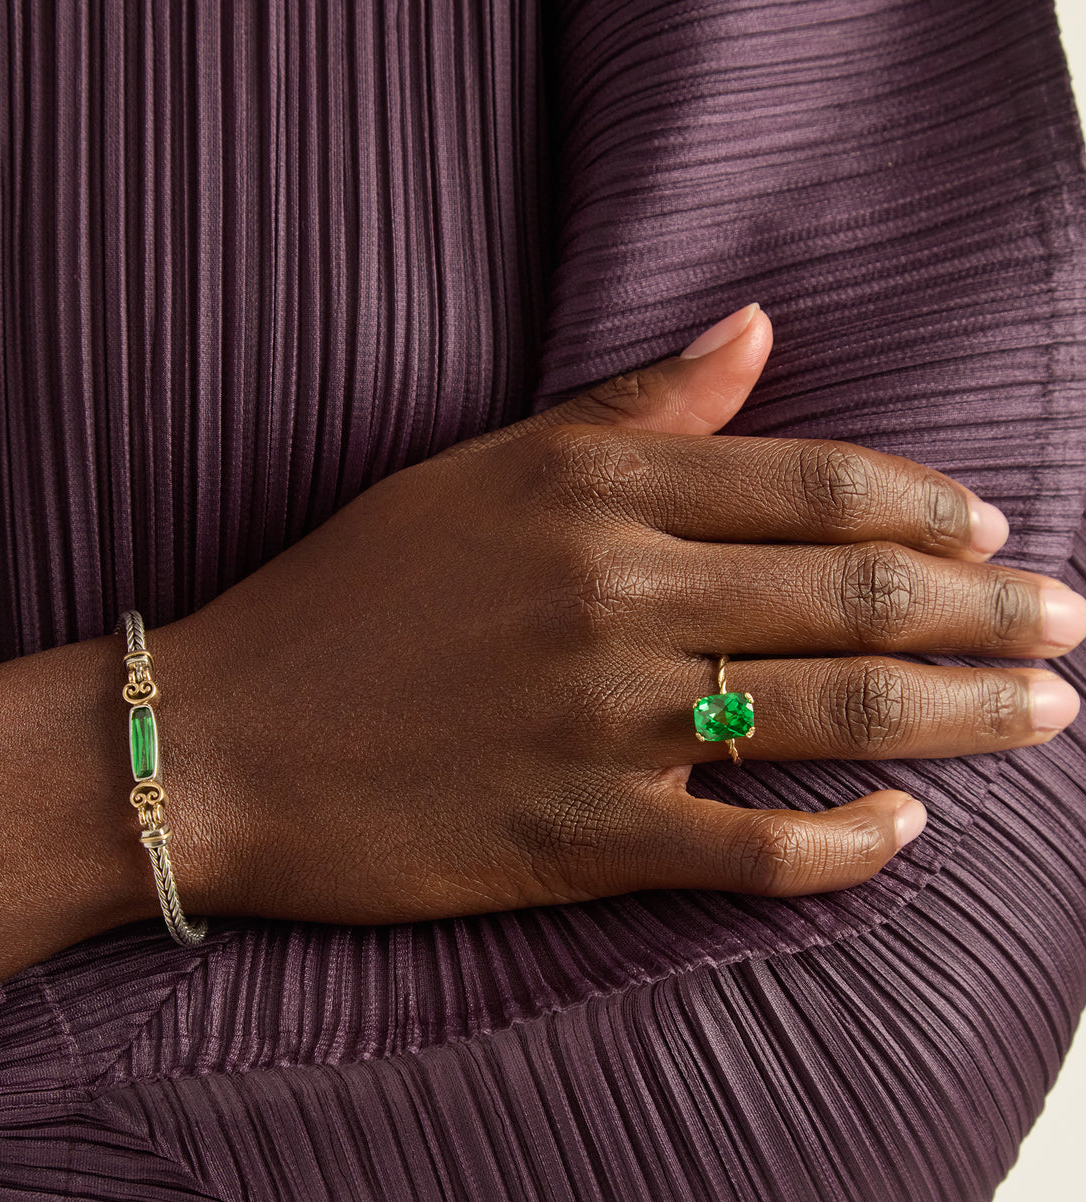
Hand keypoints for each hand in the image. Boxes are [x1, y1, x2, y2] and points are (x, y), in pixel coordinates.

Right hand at [150, 304, 1084, 923]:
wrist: (224, 739)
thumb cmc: (346, 599)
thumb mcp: (478, 471)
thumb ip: (630, 409)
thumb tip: (756, 330)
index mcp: (596, 491)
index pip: (822, 483)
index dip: (937, 507)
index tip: (997, 534)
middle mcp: (619, 594)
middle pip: (862, 592)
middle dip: (997, 611)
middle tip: (1075, 625)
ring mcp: (607, 721)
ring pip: (842, 714)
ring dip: (969, 713)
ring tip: (1047, 712)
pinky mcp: (583, 837)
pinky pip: (758, 849)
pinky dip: (850, 844)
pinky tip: (905, 832)